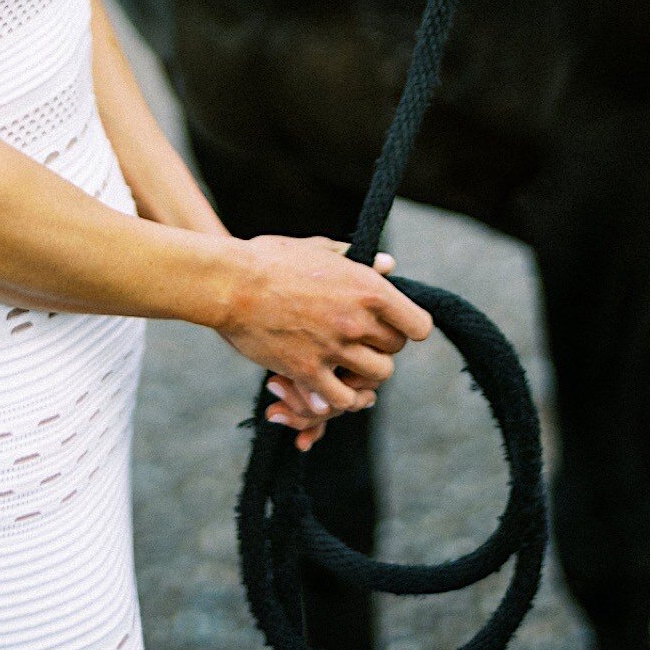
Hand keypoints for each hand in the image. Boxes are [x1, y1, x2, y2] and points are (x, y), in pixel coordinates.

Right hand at [219, 239, 432, 450]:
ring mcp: (333, 348)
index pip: (418, 325)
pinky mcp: (308, 372)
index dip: (409, 327)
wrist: (231, 283)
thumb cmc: (272, 258)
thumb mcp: (320, 248)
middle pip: (395, 350)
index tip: (397, 326)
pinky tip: (333, 388)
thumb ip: (359, 260)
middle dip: (382, 347)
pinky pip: (341, 400)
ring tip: (350, 364)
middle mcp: (357, 320)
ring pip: (376, 377)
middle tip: (363, 342)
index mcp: (367, 287)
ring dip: (365, 373)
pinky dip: (341, 399)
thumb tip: (389, 265)